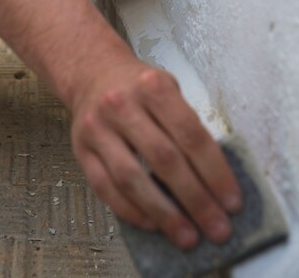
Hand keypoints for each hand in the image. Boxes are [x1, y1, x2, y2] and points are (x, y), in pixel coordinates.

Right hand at [70, 54, 242, 248]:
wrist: (93, 74)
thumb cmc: (139, 89)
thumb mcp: (168, 89)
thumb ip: (187, 126)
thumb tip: (215, 182)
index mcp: (152, 86)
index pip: (190, 134)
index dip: (214, 172)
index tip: (232, 202)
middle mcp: (121, 104)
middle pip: (163, 158)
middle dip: (195, 199)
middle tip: (217, 228)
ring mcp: (97, 127)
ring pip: (131, 178)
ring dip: (163, 213)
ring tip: (187, 236)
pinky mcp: (80, 149)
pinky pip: (105, 188)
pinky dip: (131, 211)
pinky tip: (153, 224)